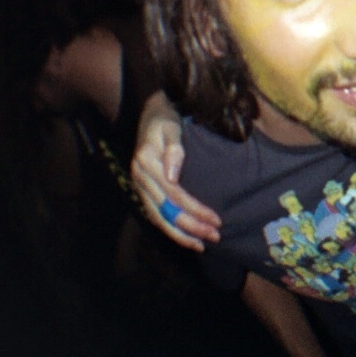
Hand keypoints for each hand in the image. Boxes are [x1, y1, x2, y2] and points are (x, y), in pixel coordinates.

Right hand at [131, 90, 220, 248]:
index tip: (216, 220)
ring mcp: (139, 185)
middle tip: (215, 237)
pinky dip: (169, 228)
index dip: (195, 210)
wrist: (151, 111)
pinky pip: (154, 214)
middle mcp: (140, 178)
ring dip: (180, 233)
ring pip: (158, 217)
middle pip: (166, 211)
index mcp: (147, 163)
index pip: (174, 195)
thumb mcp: (172, 126)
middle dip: (191, 227)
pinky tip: (185, 236)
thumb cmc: (166, 117)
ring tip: (201, 245)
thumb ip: (174, 148)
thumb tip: (172, 176)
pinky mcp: (143, 189)